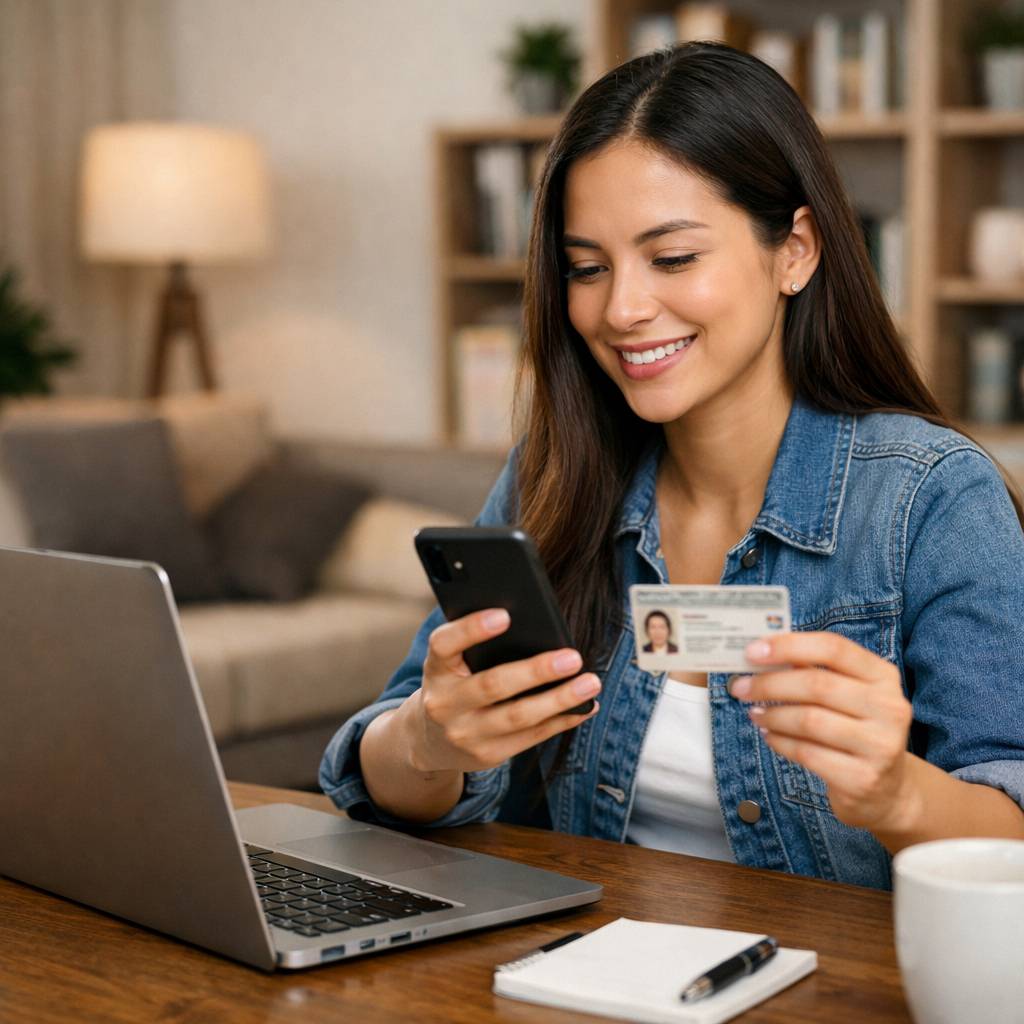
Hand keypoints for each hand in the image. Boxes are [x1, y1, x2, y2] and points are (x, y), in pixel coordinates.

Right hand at [401, 608, 599, 774]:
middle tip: (572, 657)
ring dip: (559, 700)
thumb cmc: (452, 684)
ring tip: (590, 683)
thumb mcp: (450, 664)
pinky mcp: (487, 755)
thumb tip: (537, 627)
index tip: (505, 615)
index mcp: (436, 669)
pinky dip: (562, 720)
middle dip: (536, 671)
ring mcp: (465, 734)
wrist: (428, 740)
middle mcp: (444, 703)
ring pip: (518, 716)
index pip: (444, 644)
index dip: (472, 629)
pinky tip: (584, 707)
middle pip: (493, 685)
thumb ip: (476, 646)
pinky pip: (531, 737)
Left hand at [729, 632, 913, 833]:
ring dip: (772, 715)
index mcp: (883, 676)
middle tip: (740, 687)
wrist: (886, 790)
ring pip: (809, 720)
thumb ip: (811, 671)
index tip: (752, 652)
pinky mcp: (863, 777)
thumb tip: (760, 653)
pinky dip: (780, 742)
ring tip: (754, 714)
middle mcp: (889, 707)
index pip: (833, 648)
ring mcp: (880, 744)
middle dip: (769, 684)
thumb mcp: (847, 695)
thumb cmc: (855, 729)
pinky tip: (770, 736)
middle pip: (817, 684)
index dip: (788, 646)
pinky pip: (807, 753)